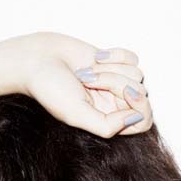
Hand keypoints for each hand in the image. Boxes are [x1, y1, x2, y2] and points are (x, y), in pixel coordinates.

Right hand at [17, 31, 152, 137]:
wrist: (38, 59)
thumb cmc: (50, 89)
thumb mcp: (76, 115)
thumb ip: (106, 125)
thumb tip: (136, 117)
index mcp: (106, 121)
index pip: (142, 121)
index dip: (141, 107)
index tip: (126, 94)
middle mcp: (113, 104)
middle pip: (140, 95)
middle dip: (116, 82)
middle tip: (89, 81)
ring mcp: (115, 82)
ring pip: (136, 75)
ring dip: (111, 69)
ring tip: (86, 71)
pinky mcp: (115, 62)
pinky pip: (132, 58)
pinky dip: (115, 55)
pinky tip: (95, 58)